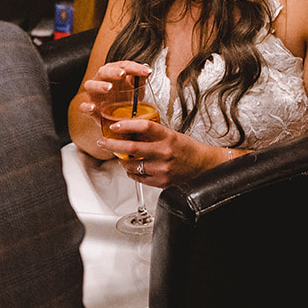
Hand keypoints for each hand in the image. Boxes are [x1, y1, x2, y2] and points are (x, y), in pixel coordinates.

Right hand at [77, 60, 152, 128]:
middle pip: (104, 71)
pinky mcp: (90, 108)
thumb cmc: (125, 99)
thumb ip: (140, 80)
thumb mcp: (135, 90)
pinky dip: (86, 106)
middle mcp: (101, 80)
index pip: (123, 66)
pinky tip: (93, 107)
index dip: (135, 67)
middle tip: (123, 73)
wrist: (117, 117)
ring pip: (90, 85)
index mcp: (113, 73)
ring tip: (109, 88)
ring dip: (100, 85)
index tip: (146, 71)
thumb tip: (147, 68)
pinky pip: (83, 106)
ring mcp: (94, 94)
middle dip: (113, 72)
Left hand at [99, 117, 227, 189]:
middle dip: (113, 145)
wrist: (204, 167)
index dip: (127, 125)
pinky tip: (131, 168)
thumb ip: (154, 135)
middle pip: (132, 149)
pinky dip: (131, 172)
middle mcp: (164, 153)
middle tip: (103, 142)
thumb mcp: (173, 135)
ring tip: (120, 157)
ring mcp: (162, 169)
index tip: (115, 125)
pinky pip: (138, 178)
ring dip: (121, 161)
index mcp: (168, 137)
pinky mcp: (161, 182)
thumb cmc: (189, 150)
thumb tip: (131, 131)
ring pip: (132, 166)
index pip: (144, 127)